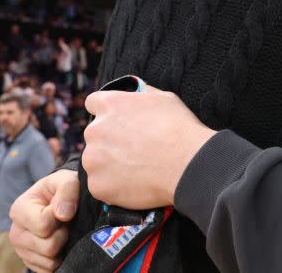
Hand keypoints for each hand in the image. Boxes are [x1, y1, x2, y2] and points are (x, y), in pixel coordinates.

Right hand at [8, 169, 78, 272]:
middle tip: (66, 223)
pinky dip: (60, 258)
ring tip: (62, 231)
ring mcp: (22, 251)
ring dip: (63, 246)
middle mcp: (16, 233)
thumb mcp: (66, 181)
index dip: (61, 218)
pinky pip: (49, 270)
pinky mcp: (31, 263)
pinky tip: (61, 244)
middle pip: (48, 246)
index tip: (63, 209)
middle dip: (63, 234)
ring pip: (50, 261)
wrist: (62, 201)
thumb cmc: (62, 190)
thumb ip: (67, 191)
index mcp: (19, 210)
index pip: (43, 225)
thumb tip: (63, 214)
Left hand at [83, 85, 215, 209]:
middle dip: (110, 141)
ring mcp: (93, 160)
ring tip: (137, 170)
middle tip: (134, 150)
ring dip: (110, 164)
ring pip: (96, 162)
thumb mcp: (162, 98)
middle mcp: (95, 130)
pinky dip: (114, 186)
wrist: (188, 165)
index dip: (107, 113)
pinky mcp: (98, 185)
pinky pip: (101, 185)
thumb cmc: (180, 130)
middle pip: (95, 135)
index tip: (118, 122)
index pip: (93, 103)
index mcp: (109, 105)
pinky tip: (135, 184)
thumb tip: (135, 95)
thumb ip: (140, 96)